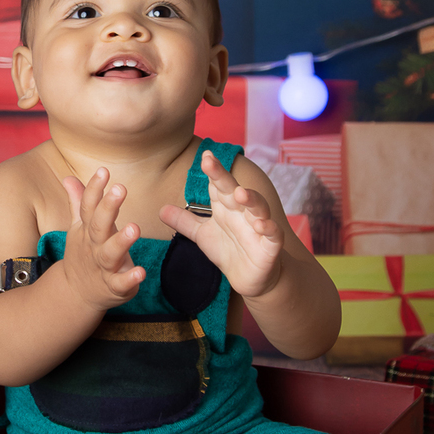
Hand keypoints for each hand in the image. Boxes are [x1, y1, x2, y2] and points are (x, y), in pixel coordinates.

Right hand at [60, 167, 144, 310]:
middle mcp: (94, 246)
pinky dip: (130, 279)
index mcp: (87, 230)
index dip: (95, 188)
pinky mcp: (114, 287)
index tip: (104, 170)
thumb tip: (68, 178)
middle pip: (98, 226)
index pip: (88, 206)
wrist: (75, 293)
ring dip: (121, 241)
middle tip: (120, 189)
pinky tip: (141, 272)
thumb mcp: (78, 228)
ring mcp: (103, 267)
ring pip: (110, 254)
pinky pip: (121, 283)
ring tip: (135, 228)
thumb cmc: (83, 254)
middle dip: (108, 208)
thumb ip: (79, 203)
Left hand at [160, 151, 282, 299]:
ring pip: (259, 207)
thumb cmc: (229, 251)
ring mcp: (259, 227)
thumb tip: (160, 210)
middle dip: (223, 176)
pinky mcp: (271, 245)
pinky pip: (273, 233)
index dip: (212, 170)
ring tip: (240, 193)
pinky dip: (269, 228)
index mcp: (226, 207)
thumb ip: (184, 222)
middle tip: (210, 163)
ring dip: (252, 198)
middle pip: (233, 190)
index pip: (217, 184)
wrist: (252, 277)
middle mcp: (243, 212)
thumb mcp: (202, 235)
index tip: (204, 155)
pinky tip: (261, 225)